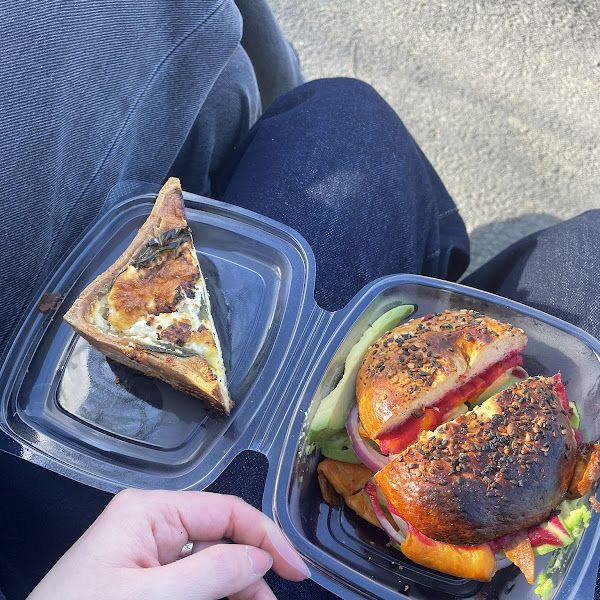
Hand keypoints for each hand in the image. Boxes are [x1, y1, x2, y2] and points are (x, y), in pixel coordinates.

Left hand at [27, 488, 310, 599]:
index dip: (267, 536)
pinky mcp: (140, 576)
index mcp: (152, 511)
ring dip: (235, 585)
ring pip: (208, 560)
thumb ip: (212, 573)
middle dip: (251, 568)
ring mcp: (145, 549)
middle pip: (221, 536)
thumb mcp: (154, 598)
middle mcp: (151, 521)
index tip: (298, 572)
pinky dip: (212, 593)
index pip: (226, 511)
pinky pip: (189, 578)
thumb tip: (261, 557)